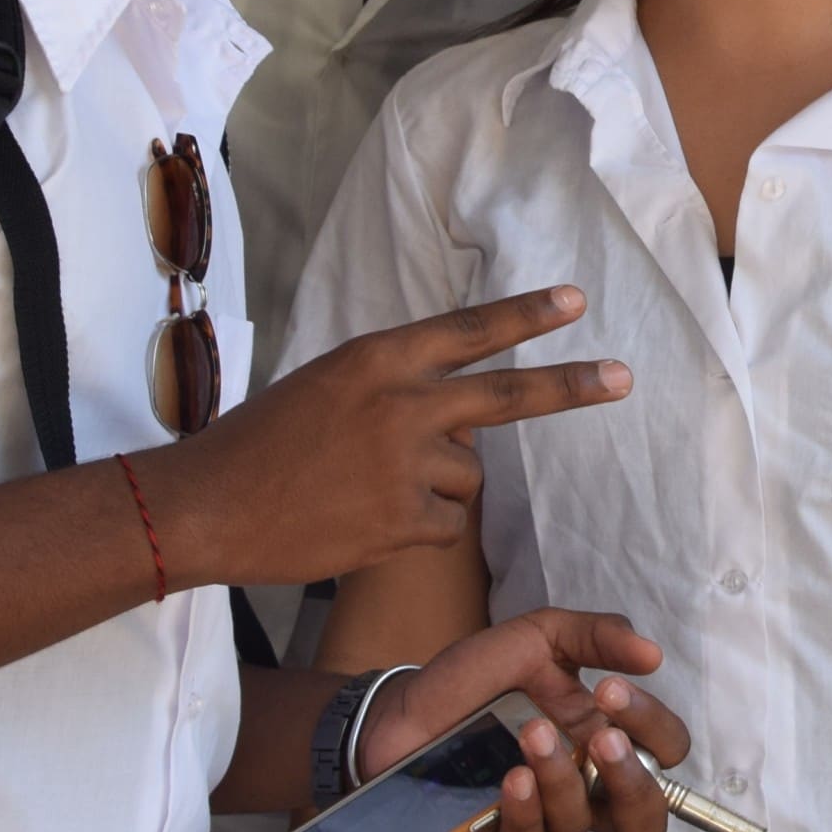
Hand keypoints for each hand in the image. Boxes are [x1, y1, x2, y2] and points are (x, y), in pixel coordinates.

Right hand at [148, 286, 629, 586]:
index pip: (469, 330)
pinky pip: (445, 525)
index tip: (575, 302)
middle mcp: (401, 404)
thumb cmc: (262, 443)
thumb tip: (460, 415)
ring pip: (467, 475)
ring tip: (367, 490)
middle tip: (621, 379)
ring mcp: (406, 465)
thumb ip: (395, 388)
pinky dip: (419, 529)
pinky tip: (366, 523)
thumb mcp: (326, 385)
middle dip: (571, 386)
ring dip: (437, 485)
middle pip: (508, 395)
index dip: (525, 316)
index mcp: (378, 359)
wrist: (210, 506)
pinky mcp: (404, 522)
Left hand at [356, 607, 693, 831]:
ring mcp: (544, 814)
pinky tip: (510, 776)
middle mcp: (584, 784)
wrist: (404, 705)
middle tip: (603, 737)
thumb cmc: (479, 675)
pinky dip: (524, 808)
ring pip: (580, 824)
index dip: (653, 727)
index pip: (664, 750)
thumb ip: (599, 635)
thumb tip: (653, 653)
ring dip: (562, 776)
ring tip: (531, 733)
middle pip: (645, 818)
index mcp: (605, 736)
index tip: (611, 688)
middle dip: (632, 779)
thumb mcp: (541, 636)